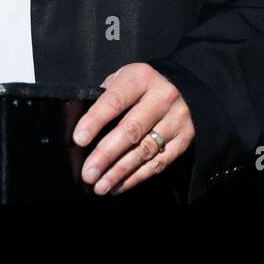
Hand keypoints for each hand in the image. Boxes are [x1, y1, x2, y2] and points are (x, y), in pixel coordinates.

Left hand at [73, 63, 194, 195]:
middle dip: (106, 154)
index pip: (115, 101)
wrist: (177, 88)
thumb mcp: (120, 82)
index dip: (96, 120)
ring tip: (100, 185)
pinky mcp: (183, 139)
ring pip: (144, 150)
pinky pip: (158, 163)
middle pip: (131, 129)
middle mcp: (162, 97)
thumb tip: (80, 134)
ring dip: (119, 171)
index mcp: (141, 78)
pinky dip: (136, 177)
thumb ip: (103, 101)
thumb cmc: (137, 89)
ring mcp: (176, 119)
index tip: (79, 139)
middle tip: (89, 173)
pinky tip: (118, 185)